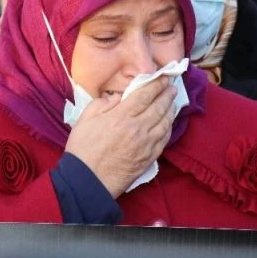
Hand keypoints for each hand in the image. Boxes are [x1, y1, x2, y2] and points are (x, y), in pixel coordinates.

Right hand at [64, 77, 176, 198]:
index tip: (164, 77)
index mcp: (121, 116)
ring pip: (165, 123)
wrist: (88, 180)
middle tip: (172, 87)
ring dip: (171, 110)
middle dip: (167, 95)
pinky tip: (169, 124)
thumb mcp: (85, 119)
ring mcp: (145, 144)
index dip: (156, 84)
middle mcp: (137, 128)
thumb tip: (117, 97)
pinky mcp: (148, 158)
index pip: (145, 95)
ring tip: (173, 103)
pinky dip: (169, 129)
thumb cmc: (83, 149)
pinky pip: (164, 140)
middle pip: (158, 107)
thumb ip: (102, 104)